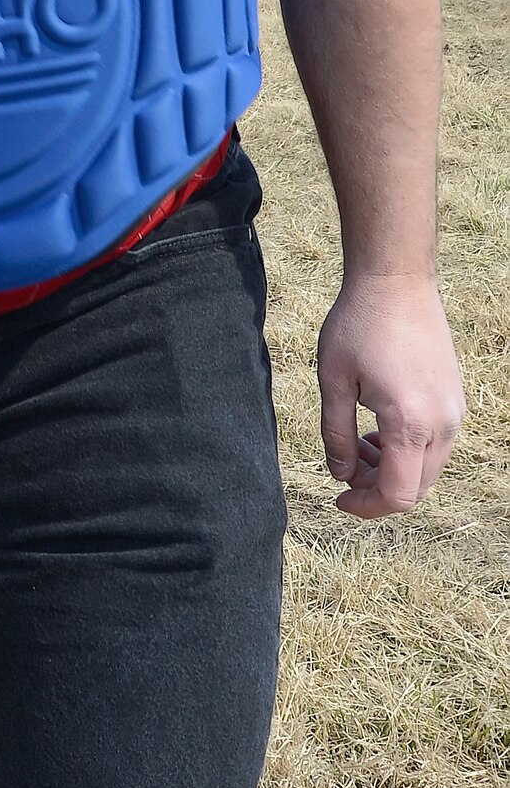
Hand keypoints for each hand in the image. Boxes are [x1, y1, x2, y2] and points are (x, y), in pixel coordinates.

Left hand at [316, 273, 465, 517]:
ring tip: (356, 443)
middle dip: (377, 488)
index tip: (338, 498)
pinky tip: (377, 427)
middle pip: (416, 487)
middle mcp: (442, 424)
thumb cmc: (359, 324)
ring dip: (392, 468)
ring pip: (427, 467)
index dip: (366, 506)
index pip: (397, 495)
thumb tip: (339, 474)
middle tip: (343, 468)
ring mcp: (454, 412)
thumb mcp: (333, 379)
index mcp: (411, 423)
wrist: (396, 280)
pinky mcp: (454, 399)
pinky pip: (435, 443)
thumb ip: (335, 433)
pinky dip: (407, 449)